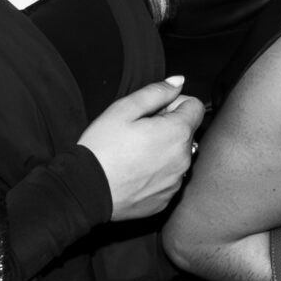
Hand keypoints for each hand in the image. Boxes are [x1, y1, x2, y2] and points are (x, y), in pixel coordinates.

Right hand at [79, 78, 204, 221]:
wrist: (85, 191)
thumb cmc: (102, 150)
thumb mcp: (124, 109)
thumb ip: (156, 92)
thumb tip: (178, 82)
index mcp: (177, 133)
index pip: (195, 107)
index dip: (174, 103)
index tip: (155, 111)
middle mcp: (184, 159)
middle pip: (187, 132)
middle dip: (168, 127)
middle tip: (138, 132)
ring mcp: (176, 181)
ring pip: (178, 156)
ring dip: (164, 150)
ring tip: (134, 153)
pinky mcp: (166, 199)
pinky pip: (169, 178)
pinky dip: (157, 172)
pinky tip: (134, 171)